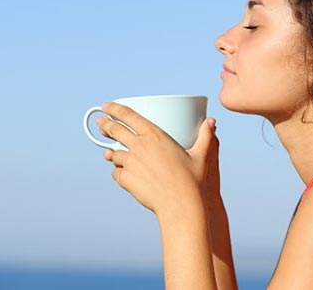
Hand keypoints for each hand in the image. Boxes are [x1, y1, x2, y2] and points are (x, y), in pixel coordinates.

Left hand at [96, 102, 218, 214]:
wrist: (181, 205)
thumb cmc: (194, 180)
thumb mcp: (202, 155)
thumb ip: (206, 136)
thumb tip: (211, 122)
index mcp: (155, 135)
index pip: (128, 115)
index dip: (115, 108)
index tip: (107, 106)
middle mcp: (139, 146)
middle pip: (115, 131)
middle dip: (105, 125)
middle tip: (101, 122)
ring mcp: (130, 163)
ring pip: (114, 153)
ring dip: (111, 152)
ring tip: (110, 153)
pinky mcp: (127, 180)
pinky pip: (116, 173)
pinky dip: (118, 172)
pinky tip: (122, 173)